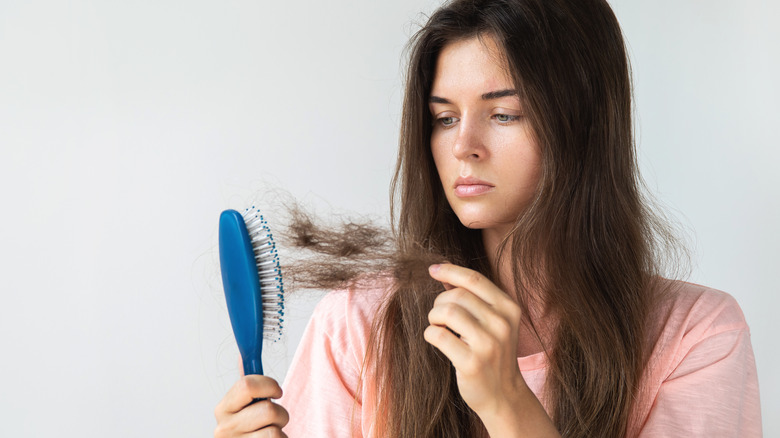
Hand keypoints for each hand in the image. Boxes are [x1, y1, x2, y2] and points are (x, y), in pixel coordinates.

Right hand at [214, 375, 288, 437]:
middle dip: (280, 413)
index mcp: (223, 409)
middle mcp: (225, 428)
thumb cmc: (250, 429)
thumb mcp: (244, 406)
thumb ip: (247, 385)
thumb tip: (242, 355)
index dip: (269, 385)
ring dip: (281, 430)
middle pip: (267, 409)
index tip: (276, 391)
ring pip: (274, 430)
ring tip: (271, 431)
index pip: (247, 385)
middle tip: (275, 419)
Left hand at [424, 263, 524, 416]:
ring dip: (434, 317)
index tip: (432, 270)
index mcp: (509, 309)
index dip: (450, 271)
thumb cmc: (493, 353)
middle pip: (457, 295)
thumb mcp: (494, 322)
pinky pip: (438, 335)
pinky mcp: (472, 363)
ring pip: (447, 312)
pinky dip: (430, 333)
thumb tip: (444, 270)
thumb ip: (474, 297)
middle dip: (440, 302)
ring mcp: (488, 344)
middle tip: (439, 316)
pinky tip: (436, 339)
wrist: (504, 395)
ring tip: (438, 327)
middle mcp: (502, 324)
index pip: (474, 279)